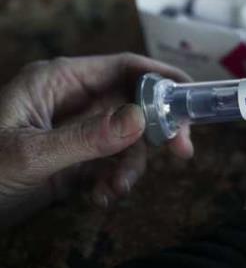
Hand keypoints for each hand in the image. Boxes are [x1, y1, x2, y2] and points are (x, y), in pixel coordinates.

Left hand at [0, 53, 193, 226]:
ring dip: (131, 166)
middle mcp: (74, 101)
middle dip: (157, 129)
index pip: (123, 68)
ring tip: (114, 192)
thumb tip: (140, 120)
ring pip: (129, 139)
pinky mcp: (77, 159)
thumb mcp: (30, 154)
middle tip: (182, 152)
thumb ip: (86, 137)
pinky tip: (101, 199)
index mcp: (60, 81)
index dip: (162, 79)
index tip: (192, 98)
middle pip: (135, 103)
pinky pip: (113, 163)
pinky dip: (116, 181)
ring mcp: (78, 131)